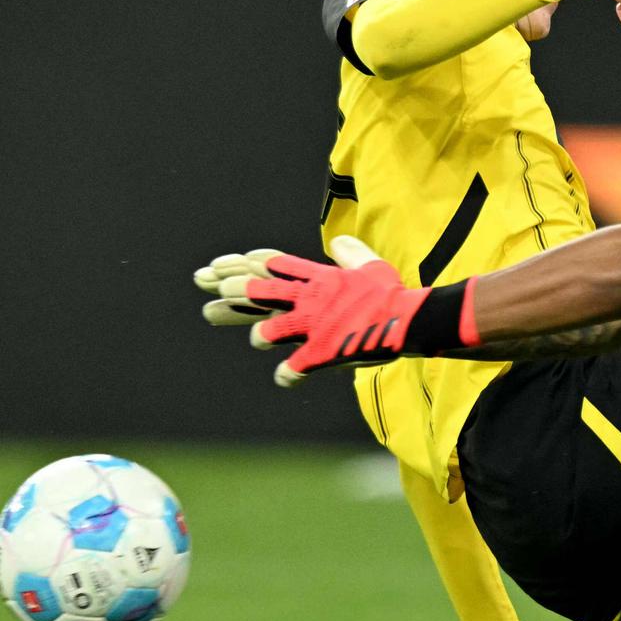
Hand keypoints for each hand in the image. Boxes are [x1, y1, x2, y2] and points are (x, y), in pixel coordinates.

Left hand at [194, 236, 423, 386]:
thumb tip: (338, 241)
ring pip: (269, 330)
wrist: (408, 320)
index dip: (250, 264)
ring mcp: (314, 326)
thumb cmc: (393, 294)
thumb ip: (351, 253)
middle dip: (234, 293)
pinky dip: (287, 375)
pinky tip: (284, 379)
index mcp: (320, 278)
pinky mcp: (321, 352)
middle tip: (212, 295)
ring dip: (261, 336)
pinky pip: (294, 367)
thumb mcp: (372, 265)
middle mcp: (310, 299)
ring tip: (259, 340)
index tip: (227, 264)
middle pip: (260, 292)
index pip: (276, 265)